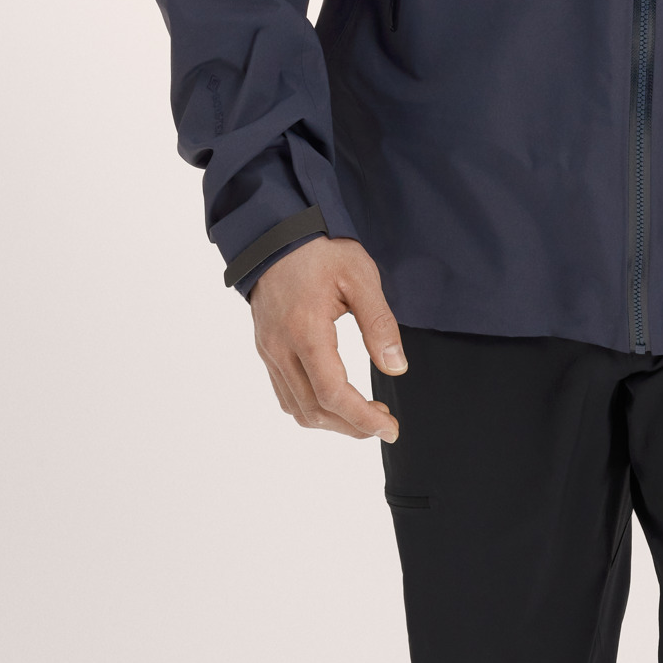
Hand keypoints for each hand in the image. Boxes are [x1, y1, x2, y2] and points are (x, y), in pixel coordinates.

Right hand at [248, 235, 406, 442]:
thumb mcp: (360, 277)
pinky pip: (285, 394)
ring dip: (332, 421)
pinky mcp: (265, 350)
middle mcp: (280, 348)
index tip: (390, 428)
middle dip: (352, 426)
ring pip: (297, 408)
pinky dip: (311, 408)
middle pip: (313, 410)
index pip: (332, 393)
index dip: (362, 418)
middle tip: (384, 422)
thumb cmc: (320, 252)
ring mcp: (268, 352)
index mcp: (305, 330)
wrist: (276, 234)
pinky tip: (335, 401)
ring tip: (365, 415)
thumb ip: (379, 324)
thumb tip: (397, 367)